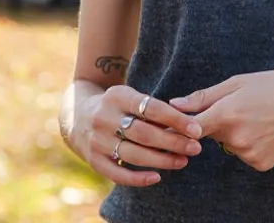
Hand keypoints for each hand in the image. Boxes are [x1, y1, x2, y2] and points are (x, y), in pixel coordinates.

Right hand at [78, 85, 203, 185]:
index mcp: (117, 96)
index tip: (196, 129)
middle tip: (196, 147)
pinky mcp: (93, 160)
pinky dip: (138, 178)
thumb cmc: (117, 106)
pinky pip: (117, 173)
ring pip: (134, 154)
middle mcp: (105, 117)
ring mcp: (97, 140)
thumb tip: (186, 123)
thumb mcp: (129, 96)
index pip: (152, 108)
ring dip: (162, 160)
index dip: (176, 120)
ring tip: (183, 161)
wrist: (77, 116)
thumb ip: (152, 108)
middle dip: (173, 142)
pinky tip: (157, 177)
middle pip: (145, 133)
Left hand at [169, 70, 273, 171]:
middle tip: (241, 106)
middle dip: (218, 121)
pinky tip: (267, 129)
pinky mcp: (260, 164)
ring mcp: (248, 154)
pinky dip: (250, 143)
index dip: (183, 122)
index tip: (184, 118)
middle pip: (211, 134)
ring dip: (235, 133)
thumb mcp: (240, 82)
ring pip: (229, 144)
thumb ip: (205, 96)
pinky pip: (245, 153)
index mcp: (226, 114)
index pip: (189, 126)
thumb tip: (175, 104)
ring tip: (259, 116)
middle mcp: (234, 139)